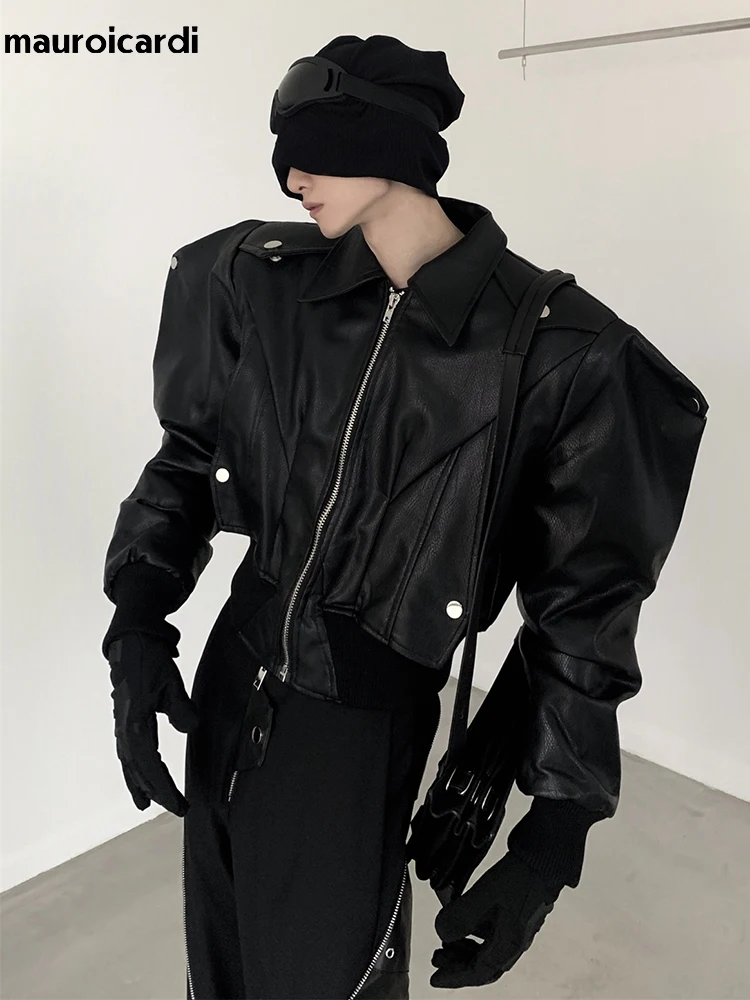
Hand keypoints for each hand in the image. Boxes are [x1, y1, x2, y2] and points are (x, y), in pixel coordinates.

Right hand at [107, 631, 199, 815]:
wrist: (132, 642)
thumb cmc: (150, 661)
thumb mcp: (171, 683)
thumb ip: (181, 708)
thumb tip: (190, 728)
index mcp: (135, 723)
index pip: (151, 764)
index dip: (164, 786)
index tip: (177, 802)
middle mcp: (125, 729)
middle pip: (139, 769)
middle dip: (156, 790)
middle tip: (175, 807)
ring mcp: (123, 725)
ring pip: (130, 763)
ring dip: (140, 783)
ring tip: (146, 803)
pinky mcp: (125, 720)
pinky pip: (128, 752)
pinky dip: (133, 768)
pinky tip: (138, 775)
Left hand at [430, 850, 561, 987]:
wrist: (543, 859)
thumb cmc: (518, 878)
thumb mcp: (482, 897)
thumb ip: (459, 917)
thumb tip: (442, 933)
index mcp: (508, 945)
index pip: (478, 973)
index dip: (454, 977)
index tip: (435, 978)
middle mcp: (515, 942)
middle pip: (483, 964)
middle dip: (457, 964)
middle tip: (436, 958)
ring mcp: (518, 929)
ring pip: (487, 950)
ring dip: (465, 949)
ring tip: (447, 941)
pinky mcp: (517, 915)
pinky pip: (492, 935)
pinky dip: (475, 935)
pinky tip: (466, 921)